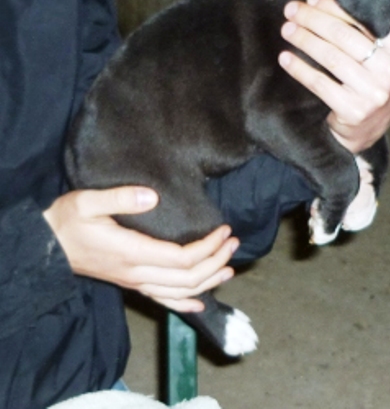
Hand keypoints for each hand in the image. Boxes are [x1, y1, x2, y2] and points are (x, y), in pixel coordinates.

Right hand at [43, 186, 238, 312]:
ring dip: (208, 281)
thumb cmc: (68, 222)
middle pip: (187, 277)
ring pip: (180, 292)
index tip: (224, 229)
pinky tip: (201, 301)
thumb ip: (120, 198)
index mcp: (131, 252)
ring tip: (229, 266)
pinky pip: (163, 300)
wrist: (47, 248)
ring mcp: (134, 282)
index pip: (182, 258)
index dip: (208, 246)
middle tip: (233, 242)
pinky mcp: (131, 284)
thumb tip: (152, 195)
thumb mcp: (87, 202)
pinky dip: (185, 303)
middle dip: (215, 261)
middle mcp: (137, 273)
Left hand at [279, 0, 389, 152]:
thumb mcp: (379, 56)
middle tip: (291, 11)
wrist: (369, 129)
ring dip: (304, 40)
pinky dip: (299, 68)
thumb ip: (363, 31)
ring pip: (330, 57)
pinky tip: (286, 58)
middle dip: (313, 19)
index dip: (334, 6)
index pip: (364, 19)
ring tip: (287, 30)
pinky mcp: (355, 110)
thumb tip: (319, 0)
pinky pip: (320, 83)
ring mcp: (375, 92)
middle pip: (344, 36)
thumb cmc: (370, 83)